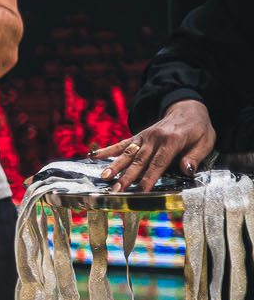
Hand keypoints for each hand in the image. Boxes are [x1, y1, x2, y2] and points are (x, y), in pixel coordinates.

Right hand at [93, 99, 215, 189]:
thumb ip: (194, 156)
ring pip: (127, 153)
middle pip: (139, 160)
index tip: (141, 190)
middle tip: (116, 190)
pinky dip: (106, 150)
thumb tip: (186, 170)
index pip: (159, 163)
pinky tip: (93, 156)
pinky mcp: (138, 136)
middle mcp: (154, 137)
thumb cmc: (198, 129)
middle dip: (127, 177)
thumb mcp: (205, 142)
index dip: (149, 178)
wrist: (188, 109)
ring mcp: (144, 136)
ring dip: (114, 166)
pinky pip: (121, 144)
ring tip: (104, 177)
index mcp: (172, 140)